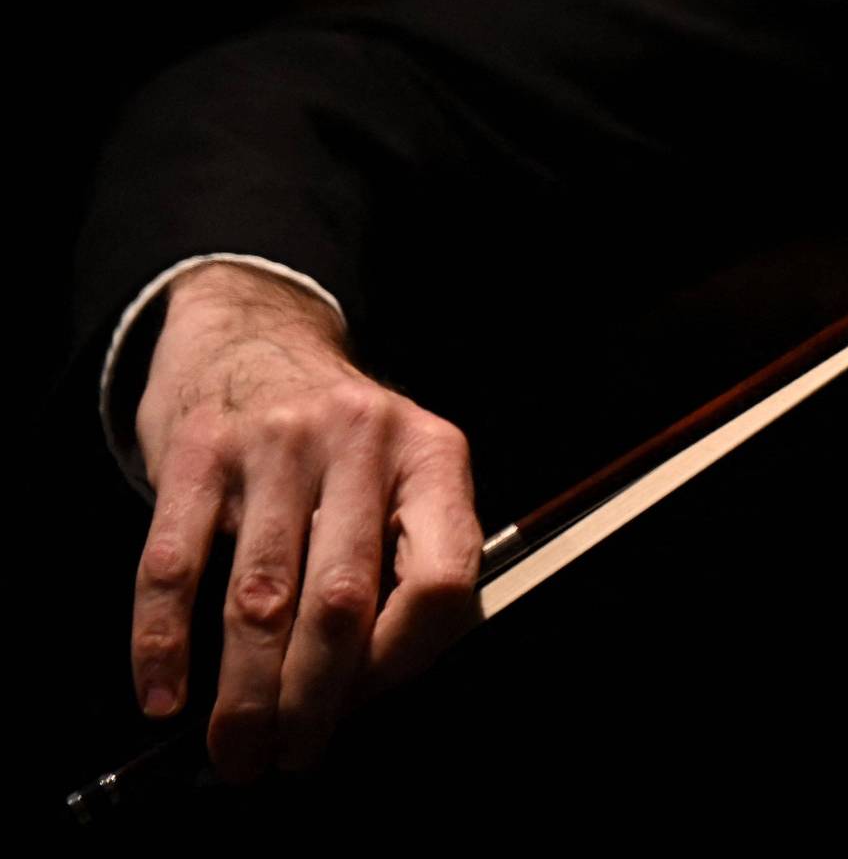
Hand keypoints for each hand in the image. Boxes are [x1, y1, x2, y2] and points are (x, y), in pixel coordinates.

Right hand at [130, 262, 482, 779]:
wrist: (253, 334)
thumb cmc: (338, 438)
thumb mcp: (402, 472)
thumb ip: (404, 559)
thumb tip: (364, 691)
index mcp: (434, 456)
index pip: (443, 576)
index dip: (406, 659)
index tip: (368, 704)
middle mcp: (362, 442)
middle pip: (343, 601)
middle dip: (313, 699)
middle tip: (289, 756)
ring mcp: (278, 442)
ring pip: (260, 596)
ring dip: (244, 691)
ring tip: (237, 747)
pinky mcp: (199, 451)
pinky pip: (174, 566)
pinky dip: (163, 644)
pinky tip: (165, 693)